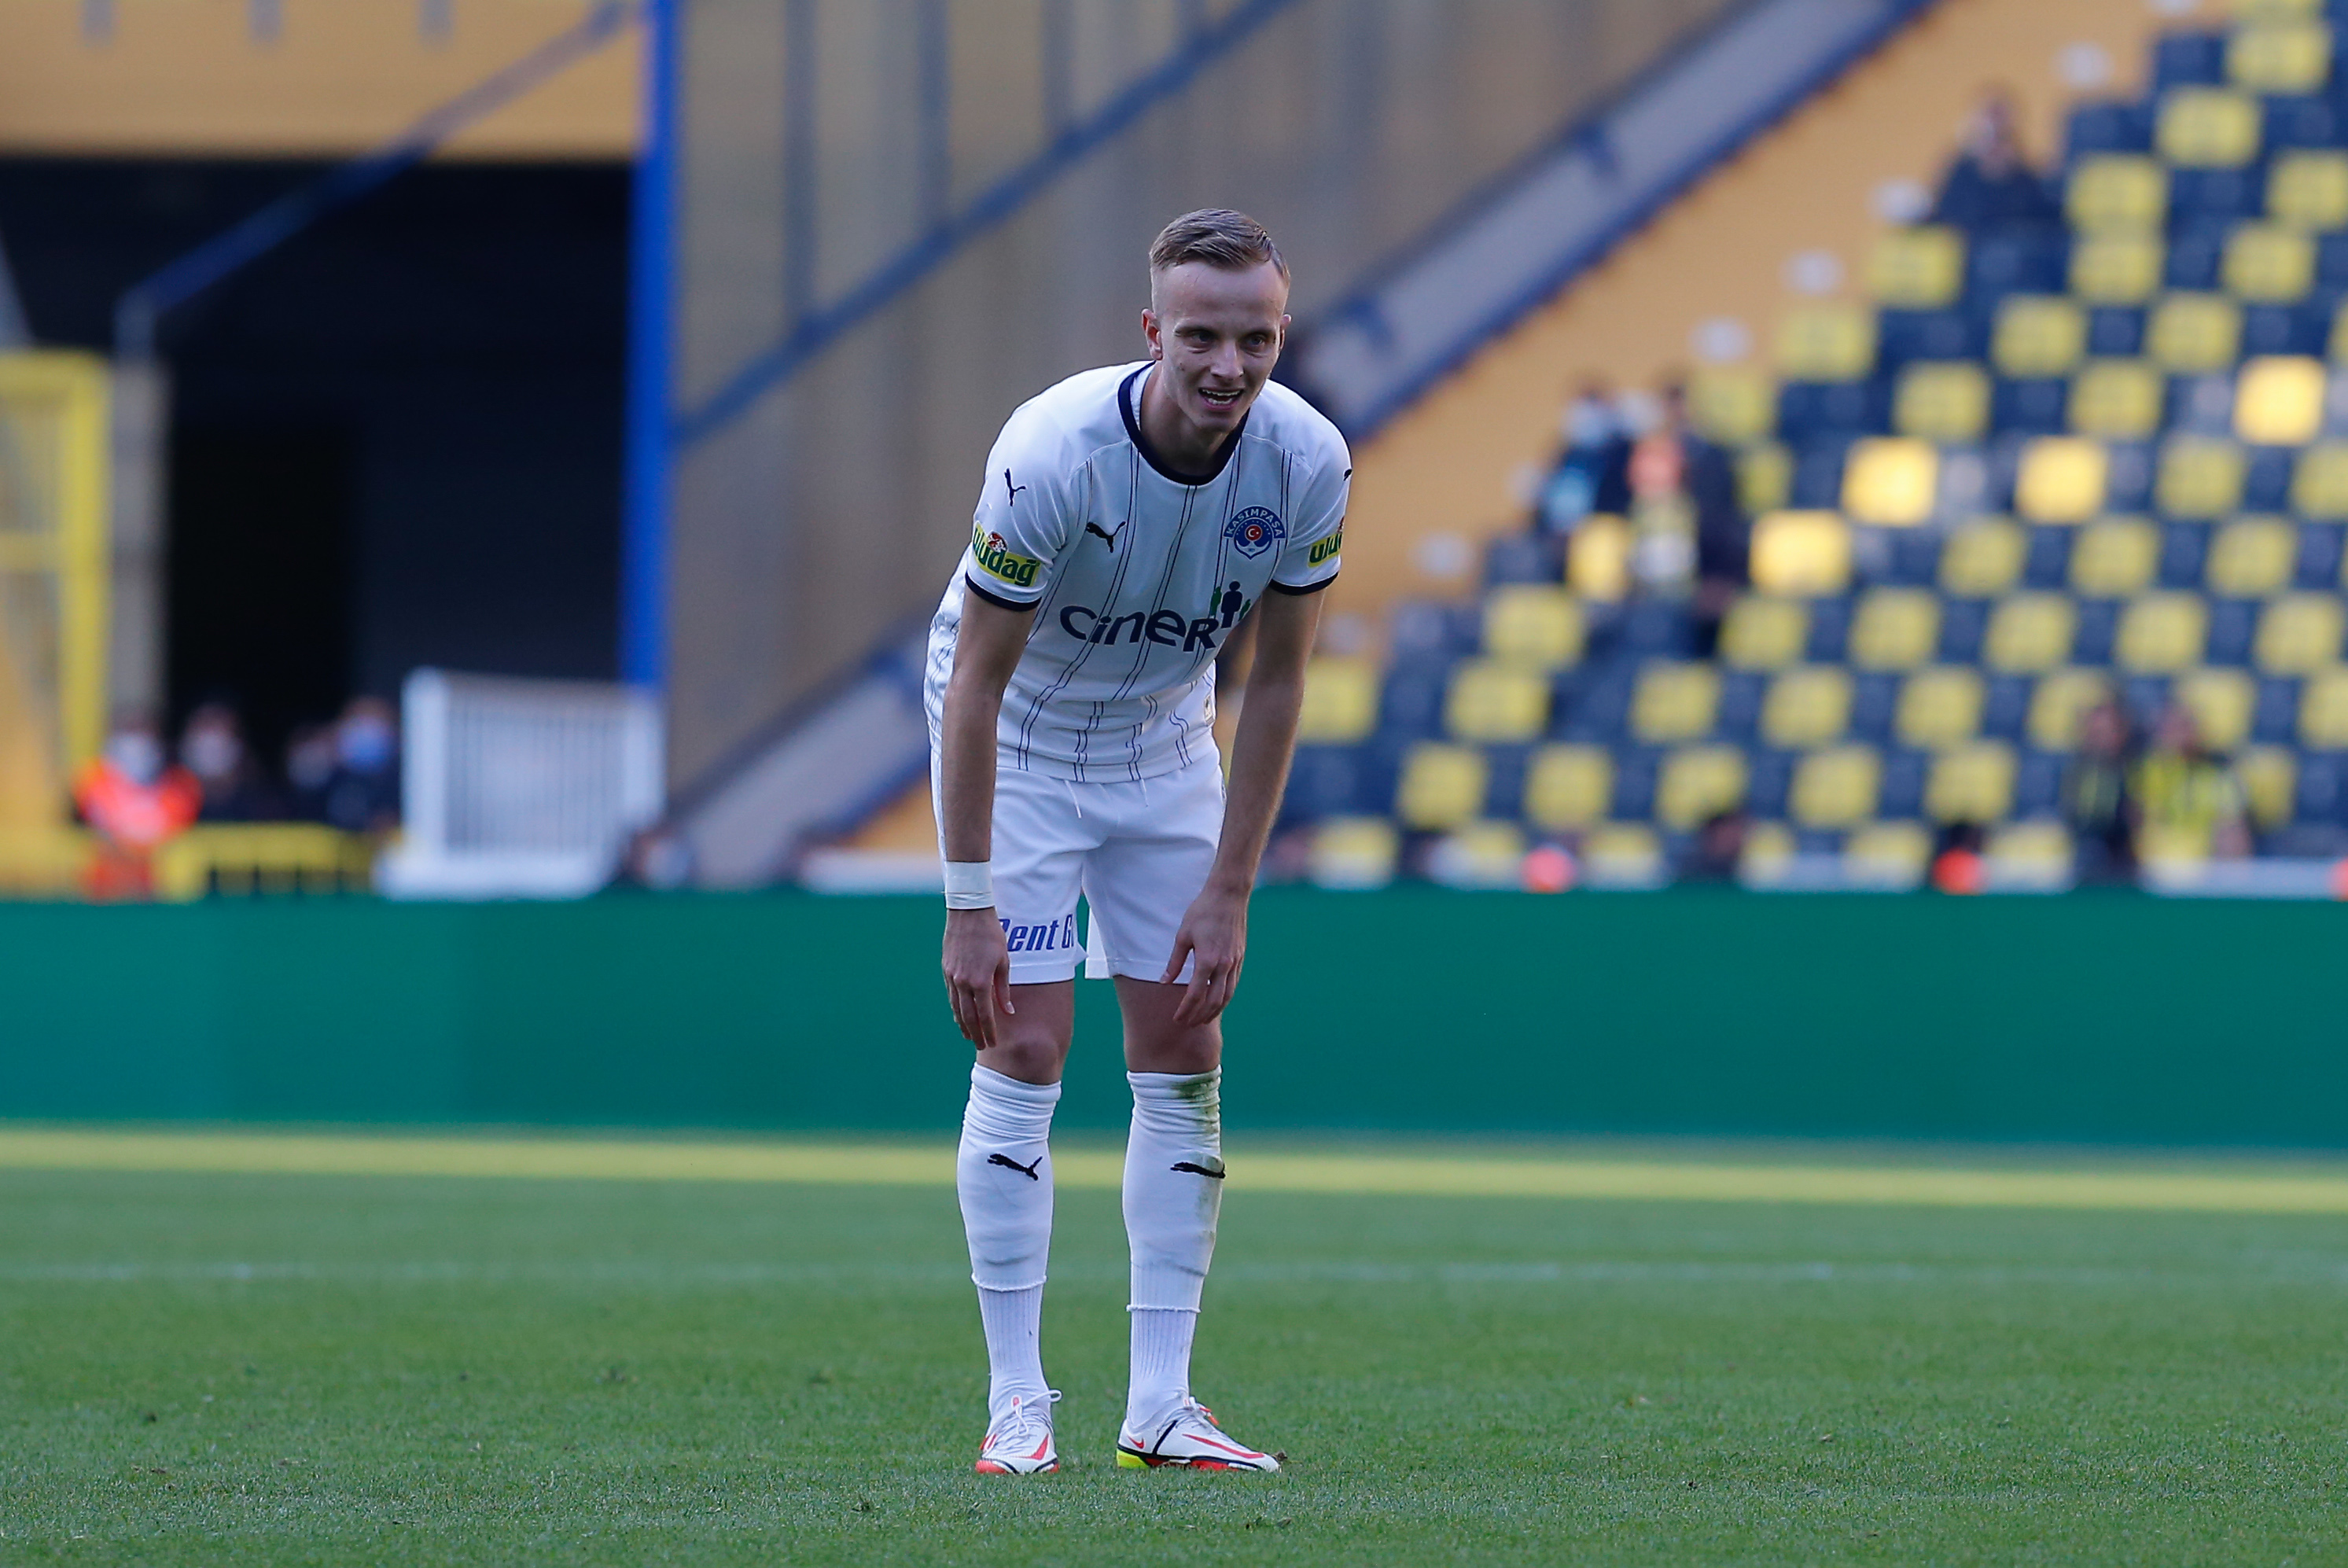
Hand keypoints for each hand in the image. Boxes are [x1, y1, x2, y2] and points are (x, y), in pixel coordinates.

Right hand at [942, 908, 1015, 1048]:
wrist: (968, 914)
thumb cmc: (991, 935)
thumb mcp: (1003, 962)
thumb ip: (1003, 989)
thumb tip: (1008, 1011)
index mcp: (980, 982)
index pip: (985, 1015)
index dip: (989, 1031)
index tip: (994, 1043)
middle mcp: (963, 983)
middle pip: (968, 1017)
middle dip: (975, 1034)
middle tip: (982, 1046)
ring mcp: (952, 977)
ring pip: (956, 1008)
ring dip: (963, 1025)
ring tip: (970, 1036)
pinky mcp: (946, 971)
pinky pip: (951, 996)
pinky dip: (956, 1009)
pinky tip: (960, 1016)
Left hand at [1162, 884, 1246, 1025]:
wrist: (1228, 896)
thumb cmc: (1202, 912)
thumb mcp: (1183, 936)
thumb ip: (1175, 962)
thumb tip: (1164, 981)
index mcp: (1207, 960)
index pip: (1195, 995)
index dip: (1185, 1010)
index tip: (1176, 1019)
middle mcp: (1224, 965)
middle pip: (1213, 1001)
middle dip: (1199, 1016)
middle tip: (1187, 1024)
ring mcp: (1235, 962)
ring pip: (1227, 996)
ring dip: (1213, 1011)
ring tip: (1202, 1020)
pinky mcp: (1240, 958)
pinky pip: (1233, 985)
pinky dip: (1224, 998)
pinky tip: (1216, 1002)